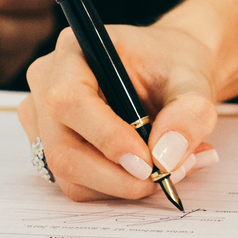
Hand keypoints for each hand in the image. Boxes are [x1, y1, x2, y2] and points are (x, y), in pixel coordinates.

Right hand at [18, 25, 220, 201]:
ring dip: (122, 184)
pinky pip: (76, 183)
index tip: (148, 162)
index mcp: (74, 50)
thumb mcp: (195, 82)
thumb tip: (165, 158)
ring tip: (170, 170)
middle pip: (62, 149)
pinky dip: (116, 186)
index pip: (69, 100)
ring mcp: (42, 119)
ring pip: (69, 174)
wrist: (168, 73)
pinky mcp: (50, 147)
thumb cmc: (173, 67)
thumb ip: (188, 114)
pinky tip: (148, 170)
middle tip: (165, 177)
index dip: (106, 137)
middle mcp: (47, 83)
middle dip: (117, 176)